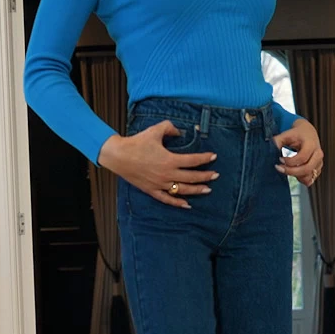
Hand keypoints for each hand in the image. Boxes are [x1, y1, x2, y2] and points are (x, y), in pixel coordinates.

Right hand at [98, 121, 219, 208]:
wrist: (119, 156)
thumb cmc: (137, 142)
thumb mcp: (155, 130)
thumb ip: (170, 128)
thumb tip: (180, 132)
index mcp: (170, 160)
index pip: (192, 160)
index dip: (204, 158)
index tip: (213, 157)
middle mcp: (167, 174)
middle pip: (191, 177)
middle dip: (205, 176)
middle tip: (216, 175)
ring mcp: (160, 184)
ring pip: (182, 190)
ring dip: (196, 190)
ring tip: (207, 189)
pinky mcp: (152, 190)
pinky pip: (167, 199)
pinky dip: (178, 203)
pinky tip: (187, 205)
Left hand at [273, 119, 323, 186]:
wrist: (308, 134)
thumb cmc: (298, 134)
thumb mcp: (287, 134)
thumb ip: (277, 141)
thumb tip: (270, 149)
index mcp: (311, 144)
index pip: (302, 157)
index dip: (290, 161)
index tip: (280, 159)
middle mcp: (318, 154)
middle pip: (306, 169)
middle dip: (291, 171)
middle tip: (280, 168)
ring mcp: (319, 163)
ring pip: (308, 177)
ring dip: (295, 176)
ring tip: (286, 168)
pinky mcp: (317, 170)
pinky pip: (309, 180)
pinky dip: (300, 179)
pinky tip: (293, 171)